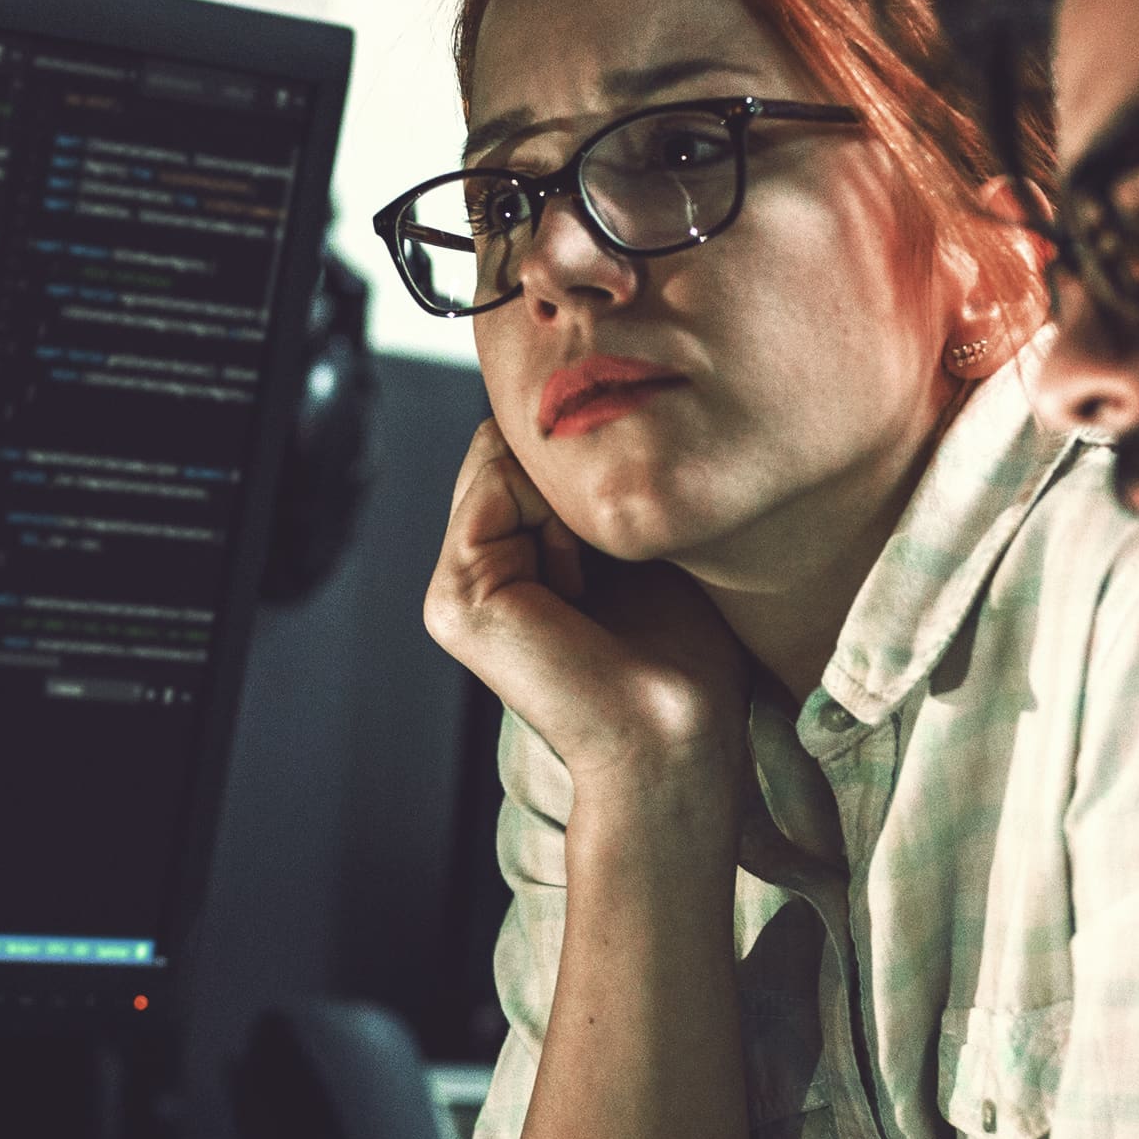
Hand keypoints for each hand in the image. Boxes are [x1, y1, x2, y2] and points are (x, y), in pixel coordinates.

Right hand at [419, 420, 747, 806]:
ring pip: (503, 456)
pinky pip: (497, 485)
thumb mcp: (642, 544)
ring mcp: (452, 590)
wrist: (680, 737)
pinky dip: (555, 515)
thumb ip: (600, 487)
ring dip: (572, 497)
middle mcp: (471, 576)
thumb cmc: (686, 655)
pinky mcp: (453, 600)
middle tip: (620, 561)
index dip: (589, 460)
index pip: (526, 454)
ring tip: (601, 580)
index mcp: (507, 566)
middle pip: (510, 448)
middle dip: (577, 475)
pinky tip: (583, 586)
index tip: (637, 529)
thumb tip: (592, 402)